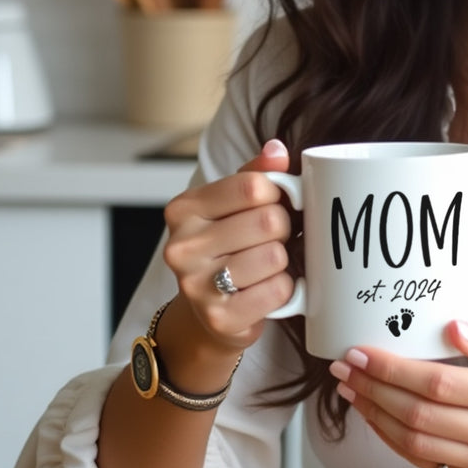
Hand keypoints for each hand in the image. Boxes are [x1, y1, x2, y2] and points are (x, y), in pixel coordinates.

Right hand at [161, 138, 295, 355]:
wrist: (211, 312)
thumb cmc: (230, 248)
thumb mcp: (236, 205)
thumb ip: (257, 173)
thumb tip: (276, 149)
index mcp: (184, 209)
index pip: (252, 185)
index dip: (278, 195)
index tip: (274, 205)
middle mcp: (181, 246)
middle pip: (268, 220)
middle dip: (283, 229)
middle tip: (272, 239)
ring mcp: (196, 285)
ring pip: (275, 256)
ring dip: (283, 261)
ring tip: (266, 265)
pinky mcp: (219, 317)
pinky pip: (278, 290)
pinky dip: (285, 289)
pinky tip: (267, 288)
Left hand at [330, 322, 467, 467]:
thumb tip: (449, 327)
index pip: (439, 383)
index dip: (393, 369)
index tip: (361, 354)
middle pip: (420, 415)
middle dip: (373, 390)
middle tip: (345, 370)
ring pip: (416, 444)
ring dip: (376, 417)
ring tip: (352, 392)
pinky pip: (426, 464)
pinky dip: (394, 441)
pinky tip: (378, 417)